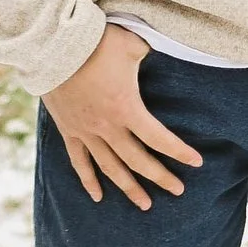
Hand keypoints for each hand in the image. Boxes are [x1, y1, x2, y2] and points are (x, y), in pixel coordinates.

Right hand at [45, 25, 203, 211]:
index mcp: (126, 108)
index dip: (179, 152)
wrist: (51, 46)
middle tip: (177, 191)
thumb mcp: (131, 42)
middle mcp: (107, 126)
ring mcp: (86, 131)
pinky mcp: (68, 130)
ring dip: (128, 187)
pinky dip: (88, 180)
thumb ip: (150, 50)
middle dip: (160, 177)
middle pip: (138, 160)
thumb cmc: (93, 42)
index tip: (197, 162)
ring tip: (145, 205)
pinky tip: (98, 196)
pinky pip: (79, 162)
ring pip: (110, 167)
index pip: (159, 138)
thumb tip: (164, 46)